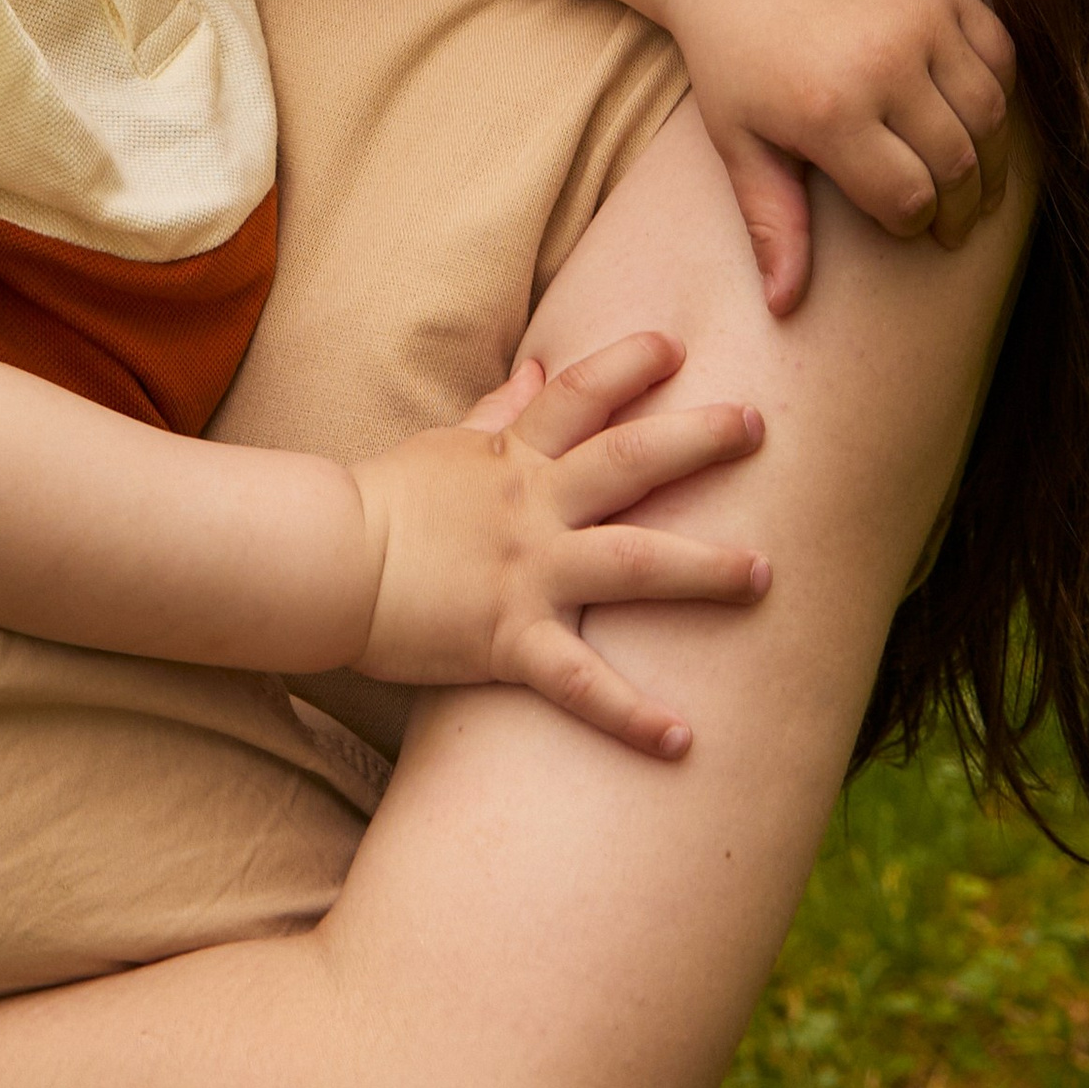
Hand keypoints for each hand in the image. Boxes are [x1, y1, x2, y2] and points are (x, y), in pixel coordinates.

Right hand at [351, 332, 768, 756]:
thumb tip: (540, 368)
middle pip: (629, 461)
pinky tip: (682, 739)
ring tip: (763, 575)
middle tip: (758, 426)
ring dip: (703, 569)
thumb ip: (499, 412)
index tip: (676, 348)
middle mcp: (531, 506)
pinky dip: (630, 715)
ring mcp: (525, 572)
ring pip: (631, 562)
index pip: (579, 395)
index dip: (627, 366)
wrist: (325, 564)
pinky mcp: (507, 639)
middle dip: (697, 440)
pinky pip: (580, 681)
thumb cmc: (382, 505)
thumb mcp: (444, 446)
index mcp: (513, 458)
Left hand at [673, 0, 1014, 315]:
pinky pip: (999, 53)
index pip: (907, 196)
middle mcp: (883, 62)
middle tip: (956, 224)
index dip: (914, 224)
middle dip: (962, 204)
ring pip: (990, 113)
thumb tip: (785, 307)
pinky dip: (998, 91)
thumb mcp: (738, 140)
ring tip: (977, 182)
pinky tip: (976, 118)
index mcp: (829, 110)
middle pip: (958, 161)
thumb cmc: (734, 56)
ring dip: (991, 157)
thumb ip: (772, 220)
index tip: (907, 227)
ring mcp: (920, 18)